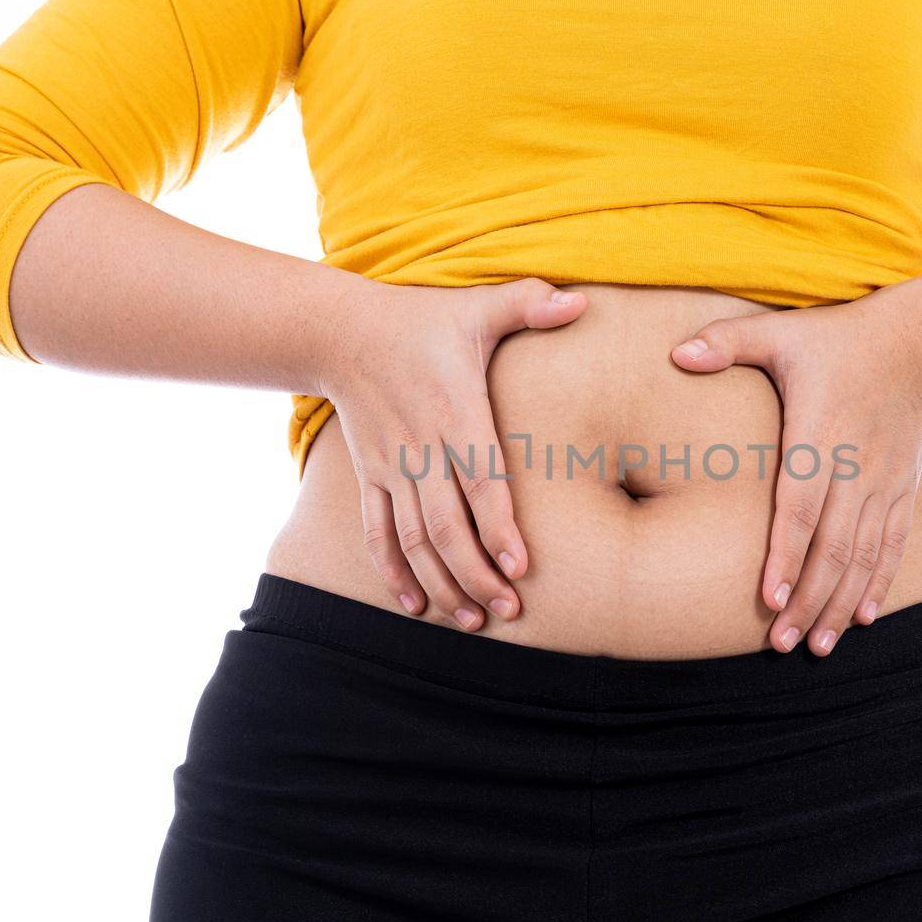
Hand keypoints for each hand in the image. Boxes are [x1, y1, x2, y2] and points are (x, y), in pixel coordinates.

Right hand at [315, 276, 586, 630]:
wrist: (341, 332)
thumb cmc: (423, 321)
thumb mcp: (477, 305)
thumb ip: (529, 304)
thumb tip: (581, 302)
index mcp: (455, 412)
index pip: (481, 479)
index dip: (499, 526)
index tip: (521, 567)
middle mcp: (421, 447)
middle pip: (447, 525)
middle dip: (476, 573)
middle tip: (509, 610)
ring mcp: (392, 467)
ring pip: (414, 540)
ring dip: (442, 583)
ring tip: (473, 620)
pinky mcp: (371, 477)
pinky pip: (377, 533)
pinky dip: (394, 572)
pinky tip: (416, 606)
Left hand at [670, 290, 921, 655]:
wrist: (916, 341)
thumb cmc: (835, 338)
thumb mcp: (780, 331)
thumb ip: (726, 342)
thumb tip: (675, 354)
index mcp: (817, 435)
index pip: (799, 508)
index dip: (785, 557)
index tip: (770, 599)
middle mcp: (853, 467)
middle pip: (831, 547)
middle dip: (809, 600)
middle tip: (783, 644)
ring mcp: (883, 482)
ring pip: (862, 556)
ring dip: (839, 604)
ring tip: (819, 646)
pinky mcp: (903, 488)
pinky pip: (892, 544)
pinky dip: (878, 583)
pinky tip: (862, 617)